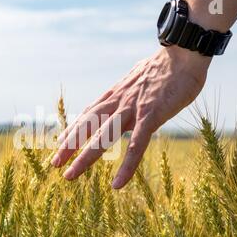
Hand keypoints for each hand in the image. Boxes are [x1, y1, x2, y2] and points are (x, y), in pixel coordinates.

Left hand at [51, 46, 211, 188]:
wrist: (183, 53)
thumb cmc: (164, 68)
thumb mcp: (137, 80)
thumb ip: (127, 92)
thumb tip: (123, 96)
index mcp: (115, 94)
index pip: (88, 113)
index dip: (73, 129)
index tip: (59, 141)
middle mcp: (118, 102)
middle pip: (87, 126)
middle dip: (69, 145)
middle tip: (54, 163)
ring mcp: (132, 109)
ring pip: (103, 137)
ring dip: (85, 157)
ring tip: (69, 176)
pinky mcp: (151, 115)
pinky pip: (136, 145)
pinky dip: (126, 165)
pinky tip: (118, 184)